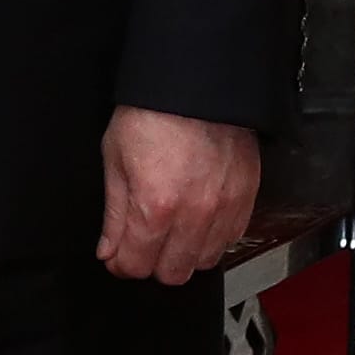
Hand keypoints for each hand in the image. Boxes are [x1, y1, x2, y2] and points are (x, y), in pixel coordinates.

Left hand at [98, 106, 262, 284]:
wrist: (197, 80)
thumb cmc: (152, 111)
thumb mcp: (115, 156)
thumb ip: (114, 213)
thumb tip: (109, 249)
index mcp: (155, 205)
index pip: (135, 265)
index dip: (120, 263)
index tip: (117, 254)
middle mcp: (194, 214)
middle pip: (172, 274)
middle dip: (151, 263)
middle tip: (143, 242)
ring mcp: (224, 208)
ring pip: (203, 262)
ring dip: (184, 253)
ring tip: (172, 229)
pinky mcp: (245, 197)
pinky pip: (231, 239)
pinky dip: (212, 237)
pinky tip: (198, 218)